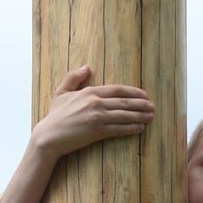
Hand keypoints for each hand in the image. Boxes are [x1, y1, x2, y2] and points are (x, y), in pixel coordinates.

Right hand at [30, 65, 153, 158]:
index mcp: (89, 92)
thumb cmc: (55, 116)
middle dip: (141, 104)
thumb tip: (87, 66)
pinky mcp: (97, 132)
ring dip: (140, 116)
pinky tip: (140, 128)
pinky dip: (131, 128)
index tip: (144, 94)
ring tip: (151, 116)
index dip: (133, 92)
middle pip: (124, 102)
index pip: (117, 90)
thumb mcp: (61, 92)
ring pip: (124, 115)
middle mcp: (95, 103)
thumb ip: (74, 77)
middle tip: (153, 106)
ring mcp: (97, 117)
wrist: (49, 136)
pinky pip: (118, 129)